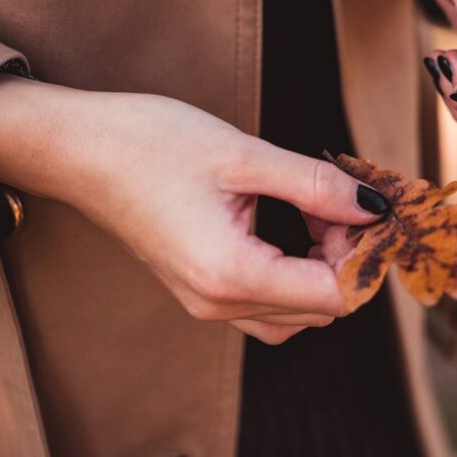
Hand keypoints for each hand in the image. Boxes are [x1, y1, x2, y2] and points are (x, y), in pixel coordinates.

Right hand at [0, 77, 384, 343]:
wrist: (80, 150)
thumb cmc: (152, 144)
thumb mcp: (245, 155)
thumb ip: (317, 186)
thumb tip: (375, 206)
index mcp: (231, 274)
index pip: (335, 295)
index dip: (365, 255)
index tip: (369, 206)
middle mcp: (218, 303)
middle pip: (321, 308)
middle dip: (348, 257)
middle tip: (340, 198)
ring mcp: (206, 303)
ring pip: (297, 312)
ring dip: (323, 267)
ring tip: (317, 208)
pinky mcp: (201, 290)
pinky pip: (268, 302)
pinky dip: (295, 270)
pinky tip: (294, 223)